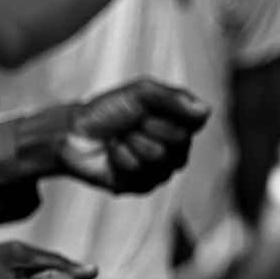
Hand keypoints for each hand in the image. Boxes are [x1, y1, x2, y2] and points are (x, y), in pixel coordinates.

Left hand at [60, 77, 209, 192]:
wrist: (73, 134)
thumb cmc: (106, 111)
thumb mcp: (139, 92)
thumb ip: (172, 97)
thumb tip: (206, 112)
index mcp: (177, 123)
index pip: (196, 120)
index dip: (170, 112)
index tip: (147, 108)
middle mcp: (174, 148)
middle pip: (180, 141)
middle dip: (147, 127)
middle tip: (129, 124)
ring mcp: (160, 168)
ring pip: (160, 158)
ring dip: (132, 143)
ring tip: (119, 139)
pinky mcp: (143, 186)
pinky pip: (141, 173)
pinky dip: (120, 158)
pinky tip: (112, 155)